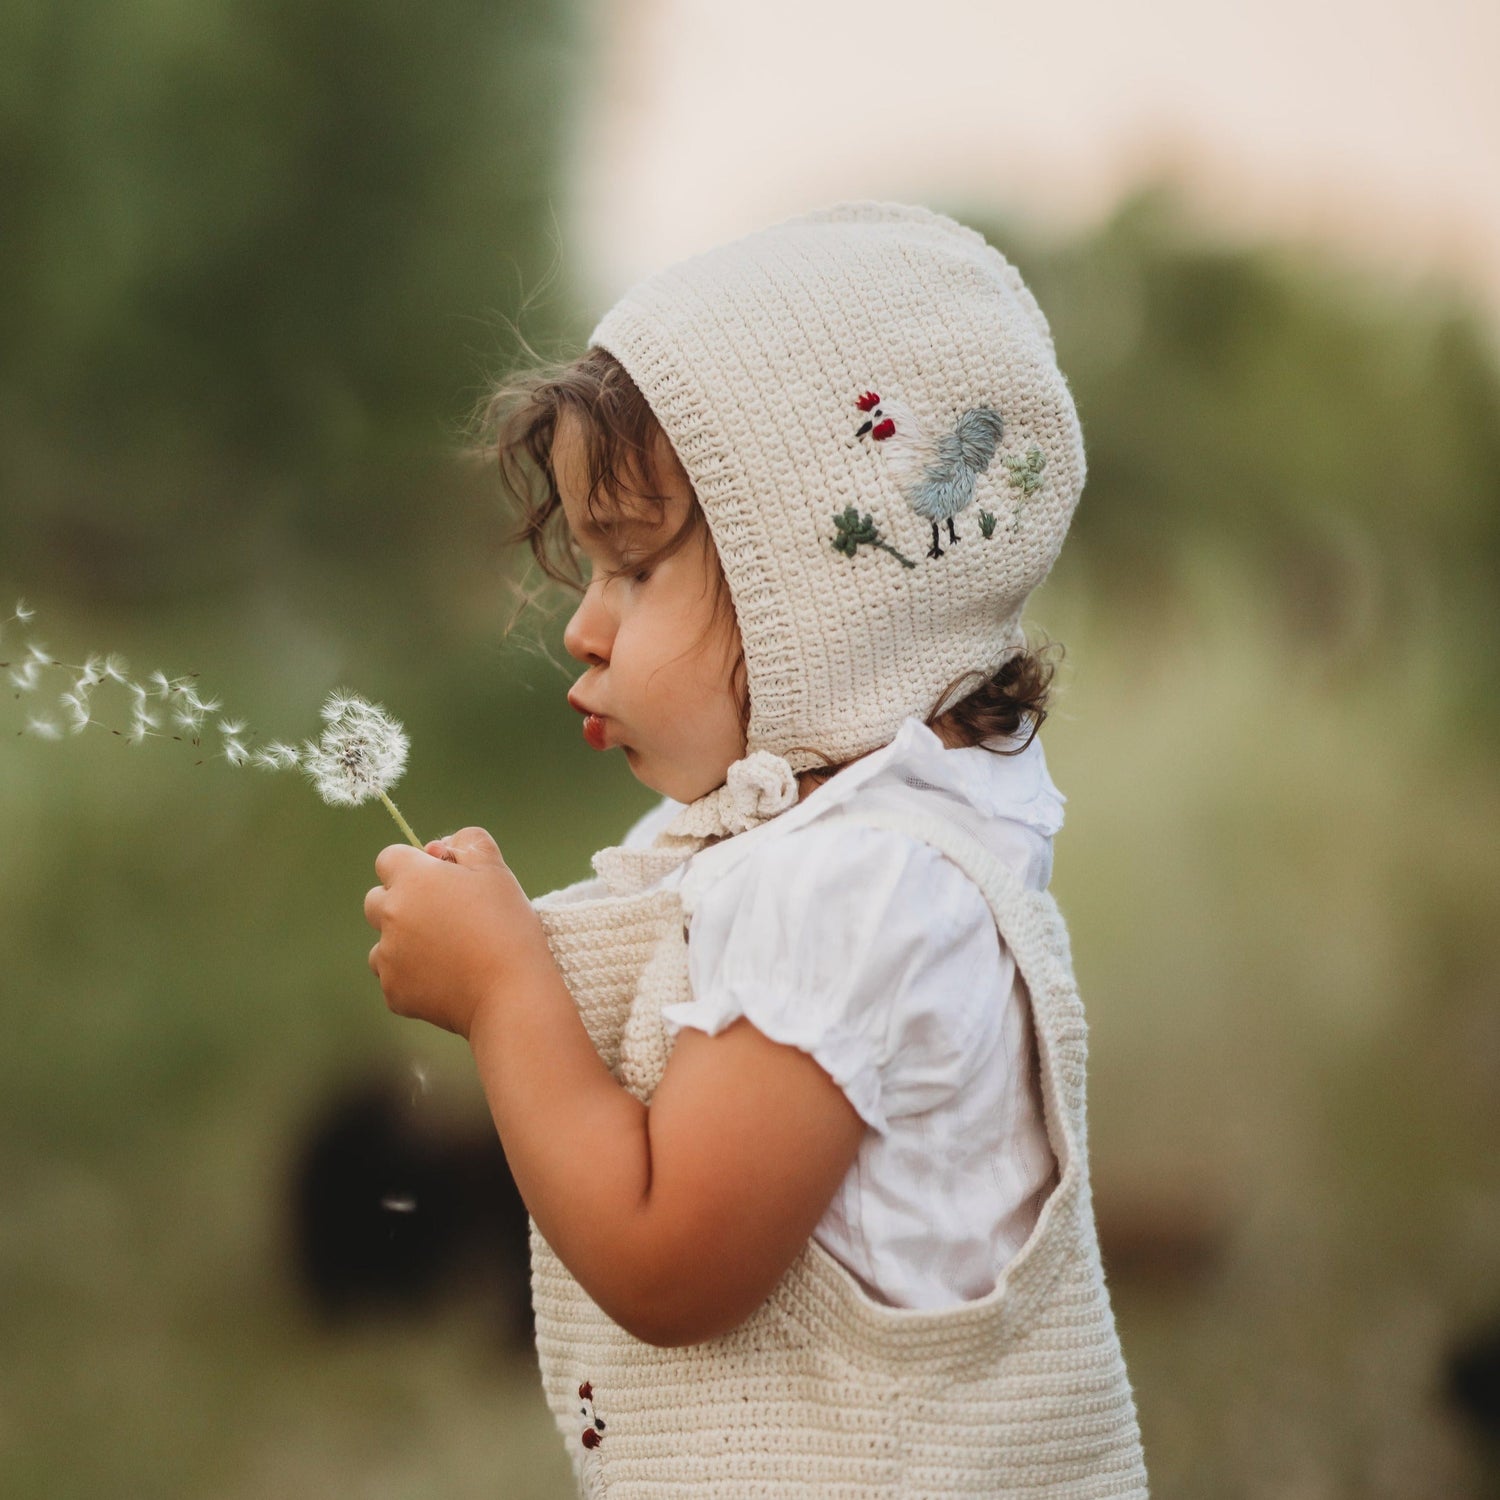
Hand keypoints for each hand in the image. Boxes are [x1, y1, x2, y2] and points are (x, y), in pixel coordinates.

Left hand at [363, 826, 552, 1037]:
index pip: (388, 859)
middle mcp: (390, 915)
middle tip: (444, 916)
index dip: (414, 866)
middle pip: (376, 900)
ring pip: (383, 942)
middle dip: (402, 903)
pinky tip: (447, 978)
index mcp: (411, 879)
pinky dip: (413, 976)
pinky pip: (394, 977)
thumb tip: (441, 847)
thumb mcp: (496, 869)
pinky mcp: (394, 993)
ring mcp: (388, 957)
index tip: (442, 881)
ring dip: (404, 942)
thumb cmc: (507, 926)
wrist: (511, 993)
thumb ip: (468, 842)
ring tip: (447, 951)